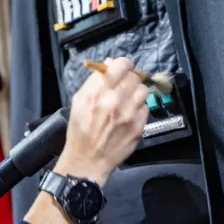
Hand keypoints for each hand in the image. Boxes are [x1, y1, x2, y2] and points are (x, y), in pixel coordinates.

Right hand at [55, 57, 148, 184]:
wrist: (88, 159)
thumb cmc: (80, 130)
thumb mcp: (78, 101)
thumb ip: (94, 81)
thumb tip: (109, 64)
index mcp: (97, 93)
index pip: (120, 65)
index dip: (123, 64)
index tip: (122, 67)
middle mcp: (114, 102)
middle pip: (134, 76)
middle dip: (129, 78)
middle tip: (123, 85)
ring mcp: (128, 115)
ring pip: (143, 90)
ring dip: (136, 92)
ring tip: (127, 99)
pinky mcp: (138, 126)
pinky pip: (145, 107)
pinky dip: (138, 108)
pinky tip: (128, 114)